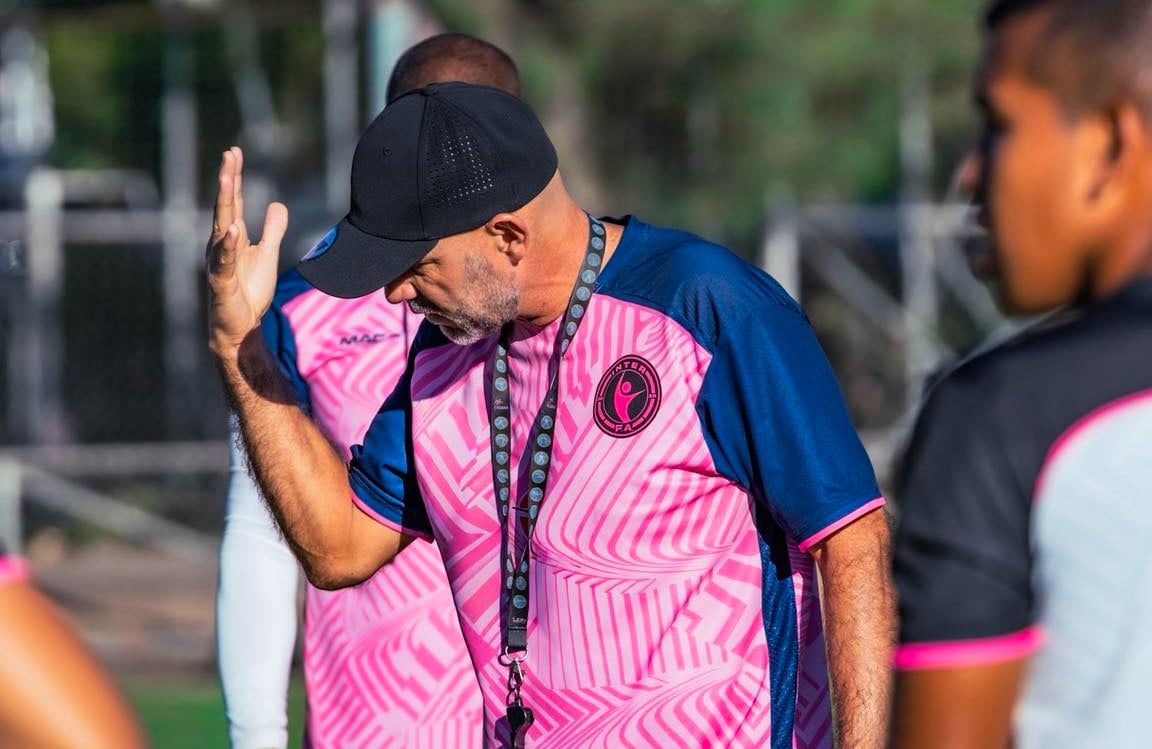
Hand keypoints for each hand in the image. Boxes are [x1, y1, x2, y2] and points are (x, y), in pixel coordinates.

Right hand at [206, 146, 287, 357]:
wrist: (241, 327)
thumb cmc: (249, 291)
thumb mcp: (267, 255)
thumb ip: (272, 230)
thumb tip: (277, 204)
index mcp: (231, 236)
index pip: (233, 201)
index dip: (234, 177)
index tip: (235, 152)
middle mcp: (221, 245)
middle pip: (225, 206)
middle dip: (227, 179)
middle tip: (229, 154)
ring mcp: (218, 262)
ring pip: (221, 227)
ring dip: (223, 202)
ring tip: (227, 179)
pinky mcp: (221, 283)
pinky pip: (223, 262)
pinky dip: (228, 245)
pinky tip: (233, 228)